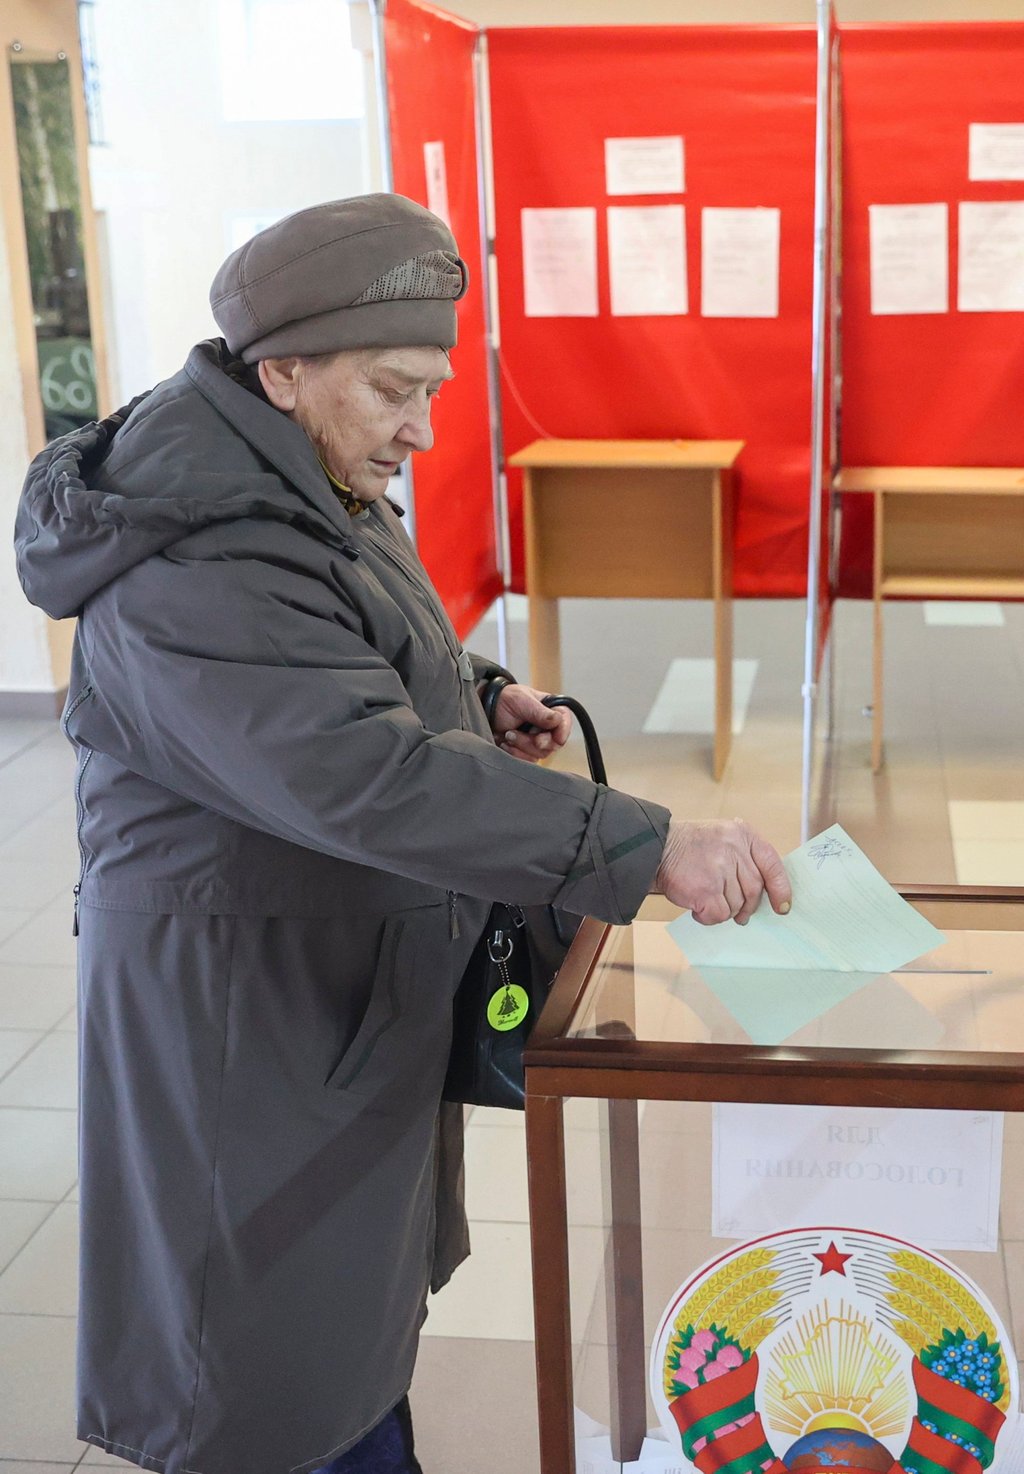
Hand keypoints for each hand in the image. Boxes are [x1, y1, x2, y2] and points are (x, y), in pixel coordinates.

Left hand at [491, 684, 572, 762]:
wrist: (485, 708)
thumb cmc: (505, 699)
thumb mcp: (522, 700)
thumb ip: (539, 712)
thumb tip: (557, 720)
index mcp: (551, 710)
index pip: (565, 722)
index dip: (563, 732)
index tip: (557, 738)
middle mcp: (548, 727)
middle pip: (553, 743)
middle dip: (535, 741)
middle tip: (518, 733)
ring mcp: (537, 741)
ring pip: (540, 754)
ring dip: (522, 745)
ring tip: (508, 734)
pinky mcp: (526, 752)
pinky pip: (527, 761)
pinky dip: (515, 753)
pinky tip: (505, 743)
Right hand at [654, 819, 790, 925]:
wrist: (656, 848)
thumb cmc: (690, 847)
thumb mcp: (723, 838)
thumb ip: (744, 858)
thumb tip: (761, 894)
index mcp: (743, 835)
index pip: (773, 864)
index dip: (781, 889)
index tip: (782, 907)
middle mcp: (735, 849)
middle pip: (754, 890)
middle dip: (747, 907)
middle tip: (740, 915)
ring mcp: (720, 869)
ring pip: (736, 905)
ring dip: (724, 910)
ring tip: (707, 901)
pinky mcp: (706, 889)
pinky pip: (719, 914)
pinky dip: (709, 917)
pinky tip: (698, 908)